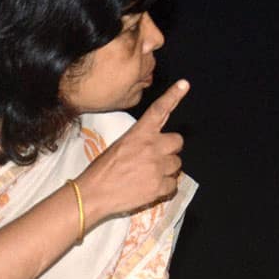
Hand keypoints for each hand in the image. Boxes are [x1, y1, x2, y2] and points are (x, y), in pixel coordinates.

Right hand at [77, 80, 188, 221]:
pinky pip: (173, 184)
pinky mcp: (160, 186)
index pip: (159, 110)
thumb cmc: (102, 170)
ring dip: (167, 168)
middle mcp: (152, 147)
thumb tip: (154, 143)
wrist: (93, 194)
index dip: (173, 96)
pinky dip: (164, 187)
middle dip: (169, 149)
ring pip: (177, 164)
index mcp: (139, 134)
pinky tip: (149, 187)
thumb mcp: (119, 146)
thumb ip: (140, 140)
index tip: (184, 84)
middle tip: (156, 157)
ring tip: (148, 174)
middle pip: (177, 141)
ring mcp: (157, 167)